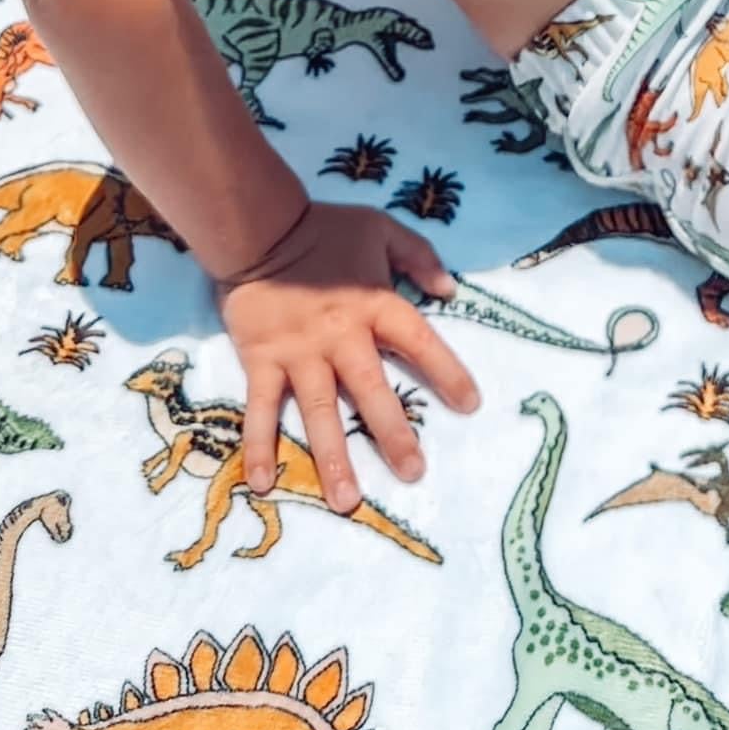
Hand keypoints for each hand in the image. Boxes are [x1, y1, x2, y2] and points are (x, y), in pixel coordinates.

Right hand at [214, 200, 479, 512]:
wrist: (258, 227)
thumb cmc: (325, 229)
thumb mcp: (381, 229)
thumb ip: (418, 256)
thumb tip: (450, 290)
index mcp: (375, 305)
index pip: (420, 342)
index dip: (447, 373)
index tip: (470, 405)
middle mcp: (341, 336)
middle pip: (372, 391)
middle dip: (394, 433)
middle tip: (413, 473)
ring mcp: (299, 354)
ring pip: (320, 412)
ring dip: (333, 458)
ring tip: (348, 501)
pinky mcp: (262, 362)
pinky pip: (261, 411)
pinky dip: (260, 447)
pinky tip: (264, 484)